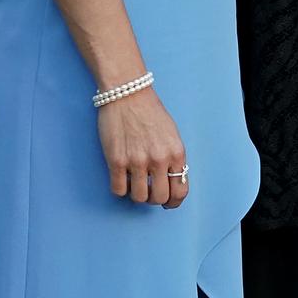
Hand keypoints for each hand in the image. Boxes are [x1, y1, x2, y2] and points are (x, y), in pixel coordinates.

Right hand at [97, 86, 188, 209]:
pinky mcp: (117, 161)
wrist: (128, 94)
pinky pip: (118, 190)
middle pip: (160, 198)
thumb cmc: (151, 113)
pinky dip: (120, 189)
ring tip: (135, 184)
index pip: (181, 190)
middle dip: (155, 200)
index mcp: (176, 153)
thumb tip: (172, 181)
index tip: (168, 203)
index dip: (174, 201)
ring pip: (139, 198)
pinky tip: (121, 179)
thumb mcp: (172, 135)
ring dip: (137, 195)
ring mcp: (137, 161)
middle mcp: (159, 159)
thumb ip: (173, 158)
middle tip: (149, 193)